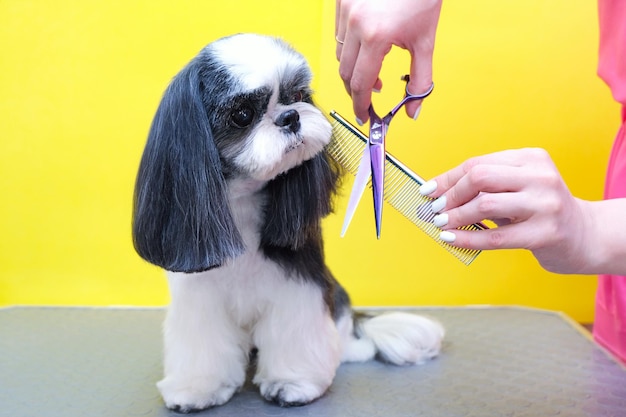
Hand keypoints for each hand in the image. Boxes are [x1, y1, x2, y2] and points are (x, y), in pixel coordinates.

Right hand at [335, 0, 442, 123]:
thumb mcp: (425, 42)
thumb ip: (419, 81)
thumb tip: (413, 110)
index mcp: (377, 36)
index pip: (360, 83)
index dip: (360, 105)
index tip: (365, 116)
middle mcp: (356, 23)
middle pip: (345, 73)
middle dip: (355, 91)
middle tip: (367, 100)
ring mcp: (345, 10)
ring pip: (339, 54)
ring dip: (353, 69)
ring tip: (373, 70)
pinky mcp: (341, 1)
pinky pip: (338, 34)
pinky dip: (349, 47)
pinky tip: (366, 47)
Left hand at [419, 148, 594, 273]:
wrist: (584, 236)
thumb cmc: (540, 210)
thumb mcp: (517, 188)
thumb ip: (485, 187)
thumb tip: (436, 193)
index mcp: (531, 158)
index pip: (477, 164)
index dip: (447, 178)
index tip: (427, 191)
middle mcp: (540, 176)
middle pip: (479, 177)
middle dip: (450, 194)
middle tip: (434, 210)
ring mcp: (545, 204)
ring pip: (485, 204)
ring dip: (455, 216)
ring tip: (441, 225)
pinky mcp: (545, 233)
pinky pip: (496, 237)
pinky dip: (467, 238)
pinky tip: (451, 239)